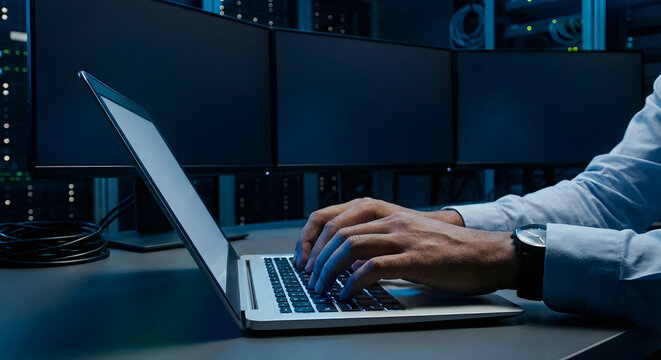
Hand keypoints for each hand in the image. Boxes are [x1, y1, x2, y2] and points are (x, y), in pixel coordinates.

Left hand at [307, 211, 517, 298]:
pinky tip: (347, 294)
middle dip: (315, 259)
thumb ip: (375, 240)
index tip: (302, 259)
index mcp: (383, 210)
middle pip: (336, 232)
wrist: (486, 253)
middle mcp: (390, 218)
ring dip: (328, 270)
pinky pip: (372, 267)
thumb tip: (343, 260)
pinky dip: (352, 282)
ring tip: (323, 289)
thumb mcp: (405, 234)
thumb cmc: (446, 248)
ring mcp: (402, 236)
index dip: (309, 238)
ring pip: (349, 246)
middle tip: (310, 280)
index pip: (331, 215)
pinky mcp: (415, 259)